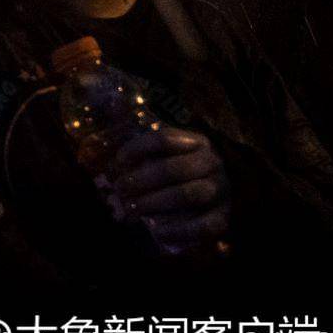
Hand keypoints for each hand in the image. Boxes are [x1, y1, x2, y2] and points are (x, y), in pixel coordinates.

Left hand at [108, 127, 230, 255]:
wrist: (220, 198)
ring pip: (188, 195)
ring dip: (154, 202)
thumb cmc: (181, 172)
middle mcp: (212, 164)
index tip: (118, 161)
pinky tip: (157, 231)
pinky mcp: (223, 218)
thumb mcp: (166, 151)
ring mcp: (220, 191)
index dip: (137, 148)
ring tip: (131, 209)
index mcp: (196, 142)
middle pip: (173, 169)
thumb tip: (109, 100)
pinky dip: (179, 230)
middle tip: (120, 189)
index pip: (165, 139)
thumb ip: (141, 135)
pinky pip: (204, 225)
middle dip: (141, 180)